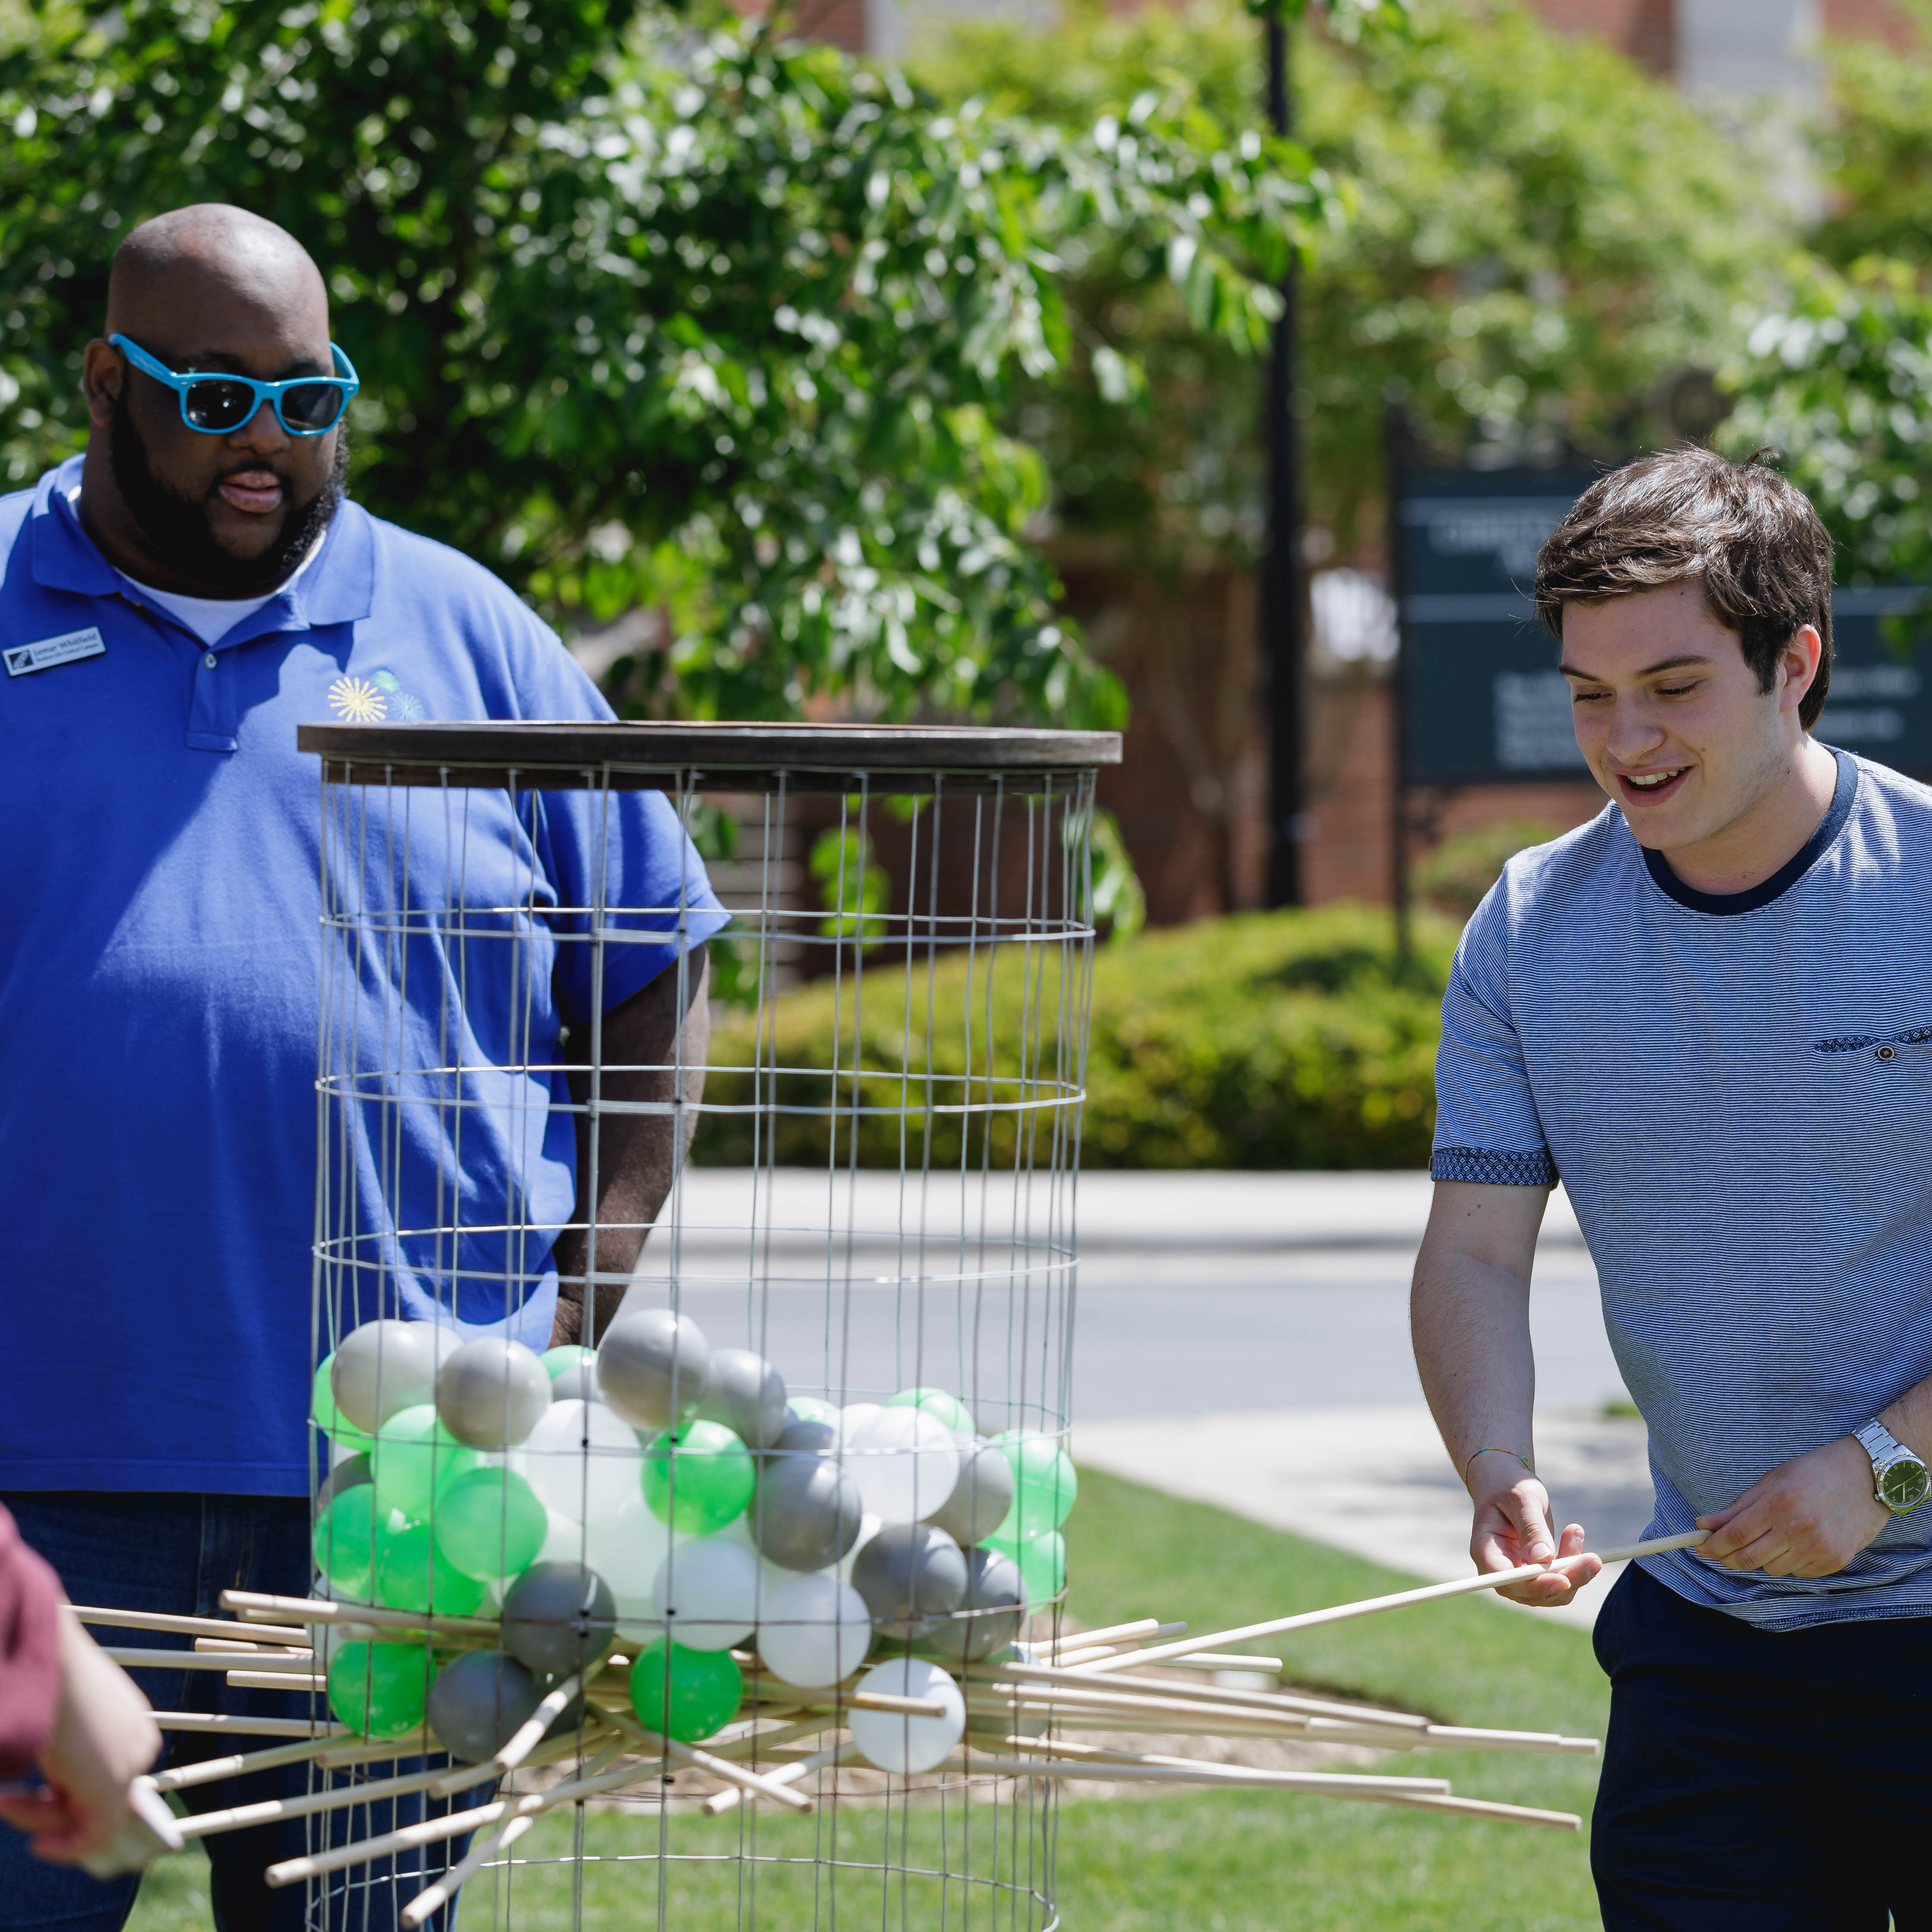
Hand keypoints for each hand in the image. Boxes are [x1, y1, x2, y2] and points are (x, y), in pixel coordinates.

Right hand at [0, 1615, 160, 1862]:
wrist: (48, 1658)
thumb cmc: (43, 1677)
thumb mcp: (57, 1714)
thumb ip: (63, 1748)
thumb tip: (55, 1780)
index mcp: (126, 1721)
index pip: (103, 1776)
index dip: (63, 1800)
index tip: (24, 1800)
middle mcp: (136, 1741)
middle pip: (95, 1799)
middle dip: (44, 1812)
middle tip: (7, 1800)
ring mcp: (128, 1764)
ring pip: (88, 1819)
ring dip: (37, 1819)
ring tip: (6, 1798)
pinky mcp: (112, 1786)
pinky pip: (94, 1834)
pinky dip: (64, 1846)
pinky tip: (38, 1843)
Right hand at [1468, 1464, 1602, 1606]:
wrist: (1506, 1484)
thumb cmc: (1508, 1485)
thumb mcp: (1521, 1498)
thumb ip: (1531, 1528)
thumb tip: (1543, 1559)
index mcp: (1485, 1550)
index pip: (1506, 1581)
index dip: (1534, 1586)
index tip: (1563, 1579)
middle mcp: (1500, 1569)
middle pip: (1533, 1593)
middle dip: (1566, 1580)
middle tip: (1593, 1560)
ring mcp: (1518, 1574)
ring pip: (1551, 1592)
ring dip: (1575, 1572)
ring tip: (1576, 1532)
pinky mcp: (1536, 1572)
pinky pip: (1560, 1580)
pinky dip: (1574, 1564)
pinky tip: (1574, 1535)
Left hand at [1695, 1436, 1889, 1576]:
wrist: (1867, 1476)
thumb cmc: (1814, 1472)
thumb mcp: (1771, 1481)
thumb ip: (1737, 1507)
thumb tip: (1703, 1524)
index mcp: (1778, 1503)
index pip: (1735, 1535)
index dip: (1712, 1545)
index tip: (1699, 1547)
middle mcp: (1798, 1528)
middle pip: (1749, 1559)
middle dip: (1728, 1558)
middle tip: (1720, 1551)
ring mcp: (1819, 1547)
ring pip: (1772, 1570)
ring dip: (1760, 1559)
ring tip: (1765, 1540)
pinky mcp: (1836, 1560)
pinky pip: (1798, 1573)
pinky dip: (1788, 1563)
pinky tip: (1792, 1545)